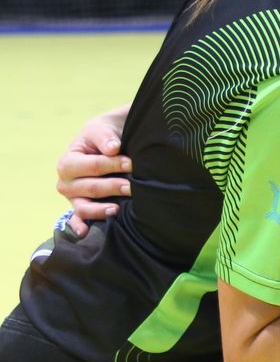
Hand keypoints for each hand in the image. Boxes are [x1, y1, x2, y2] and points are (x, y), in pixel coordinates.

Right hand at [56, 108, 131, 236]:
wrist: (106, 141)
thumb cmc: (102, 135)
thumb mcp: (101, 128)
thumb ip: (105, 137)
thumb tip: (113, 148)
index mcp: (68, 162)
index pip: (93, 166)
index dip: (113, 165)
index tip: (132, 163)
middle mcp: (66, 182)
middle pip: (91, 188)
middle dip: (113, 187)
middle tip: (132, 187)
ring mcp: (73, 197)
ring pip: (85, 206)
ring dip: (101, 209)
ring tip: (117, 209)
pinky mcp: (81, 207)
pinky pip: (78, 219)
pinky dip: (80, 227)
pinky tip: (86, 233)